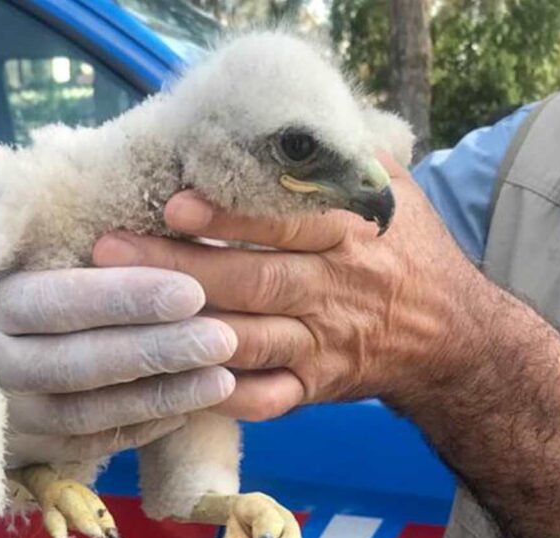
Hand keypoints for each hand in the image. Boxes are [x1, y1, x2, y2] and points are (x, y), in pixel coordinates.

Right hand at [0, 267, 236, 467]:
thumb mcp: (19, 262)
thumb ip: (79, 259)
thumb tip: (163, 244)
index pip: (64, 303)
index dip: (128, 299)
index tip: (191, 292)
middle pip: (82, 363)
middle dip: (157, 351)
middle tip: (223, 339)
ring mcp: (8, 417)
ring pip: (90, 413)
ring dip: (160, 397)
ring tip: (222, 379)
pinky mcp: (25, 452)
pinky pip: (90, 445)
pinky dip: (141, 428)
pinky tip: (189, 409)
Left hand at [93, 157, 484, 419]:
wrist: (449, 333)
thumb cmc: (405, 251)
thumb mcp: (390, 192)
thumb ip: (338, 158)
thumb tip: (281, 116)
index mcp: (350, 235)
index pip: (285, 223)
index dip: (230, 216)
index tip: (174, 204)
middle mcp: (335, 291)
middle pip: (252, 282)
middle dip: (178, 270)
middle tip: (110, 253)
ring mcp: (322, 344)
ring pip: (247, 340)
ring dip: (184, 330)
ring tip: (123, 314)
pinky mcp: (315, 386)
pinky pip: (267, 398)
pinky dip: (225, 396)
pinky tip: (176, 384)